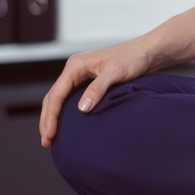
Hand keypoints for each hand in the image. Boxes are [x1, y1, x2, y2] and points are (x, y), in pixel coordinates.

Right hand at [38, 38, 156, 146]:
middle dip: (47, 120)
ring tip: (52, 137)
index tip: (51, 135)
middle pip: (53, 97)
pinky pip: (70, 98)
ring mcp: (80, 75)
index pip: (56, 95)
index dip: (51, 116)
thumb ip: (97, 89)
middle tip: (47, 142)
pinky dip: (64, 112)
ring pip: (59, 99)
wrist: (148, 52)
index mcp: (76, 66)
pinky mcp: (88, 81)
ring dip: (54, 117)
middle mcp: (74, 69)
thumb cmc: (133, 58)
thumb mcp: (115, 73)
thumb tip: (82, 109)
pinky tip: (66, 125)